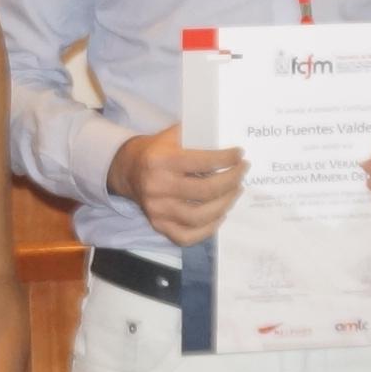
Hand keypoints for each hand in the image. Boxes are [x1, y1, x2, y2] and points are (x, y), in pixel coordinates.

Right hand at [108, 123, 245, 245]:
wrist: (128, 169)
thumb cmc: (157, 150)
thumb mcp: (173, 135)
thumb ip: (197, 135)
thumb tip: (230, 137)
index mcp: (161, 160)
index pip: (202, 162)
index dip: (227, 159)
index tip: (240, 154)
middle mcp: (157, 187)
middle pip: (206, 190)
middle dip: (231, 180)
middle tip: (242, 172)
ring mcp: (157, 210)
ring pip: (200, 216)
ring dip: (225, 204)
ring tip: (235, 191)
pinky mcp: (158, 225)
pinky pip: (187, 236)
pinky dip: (208, 229)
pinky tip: (220, 214)